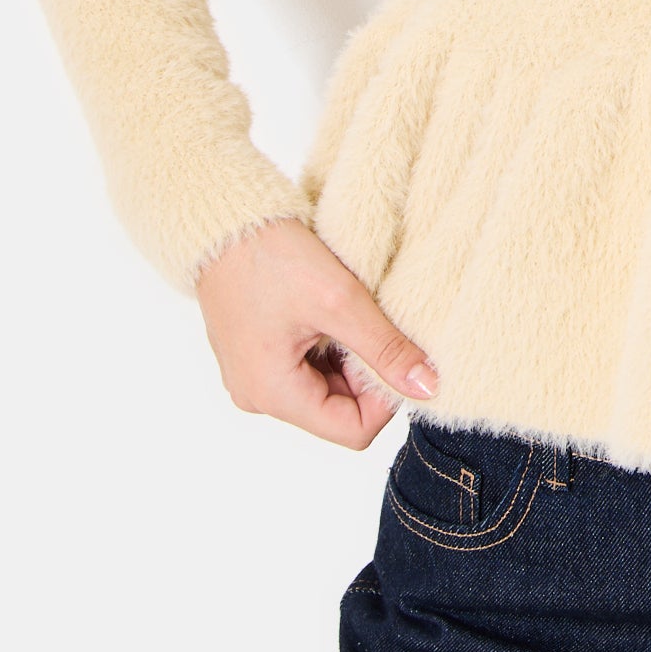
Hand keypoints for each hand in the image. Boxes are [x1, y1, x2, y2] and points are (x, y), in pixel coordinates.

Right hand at [194, 218, 439, 449]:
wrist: (222, 220)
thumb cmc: (269, 256)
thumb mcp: (339, 301)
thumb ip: (386, 349)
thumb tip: (428, 389)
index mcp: (273, 394)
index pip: (352, 431)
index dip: (385, 399)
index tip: (391, 351)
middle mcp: (258, 396)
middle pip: (339, 410)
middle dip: (366, 372)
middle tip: (369, 322)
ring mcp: (254, 376)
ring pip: (326, 387)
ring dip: (348, 355)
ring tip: (346, 311)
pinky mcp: (257, 355)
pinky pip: (306, 367)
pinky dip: (328, 344)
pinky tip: (329, 309)